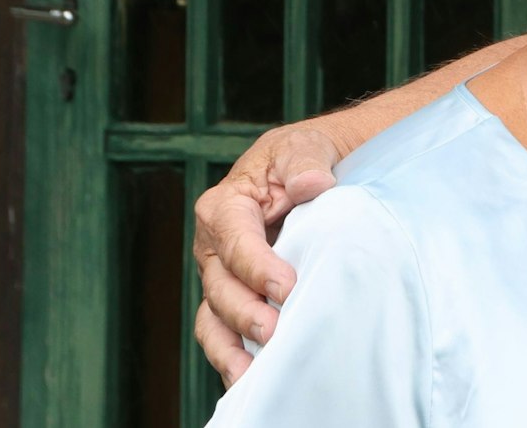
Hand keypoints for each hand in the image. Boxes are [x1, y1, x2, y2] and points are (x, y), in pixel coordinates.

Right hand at [192, 121, 341, 385]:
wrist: (310, 170)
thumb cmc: (302, 158)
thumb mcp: (304, 147)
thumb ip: (305, 163)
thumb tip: (312, 183)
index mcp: (225, 207)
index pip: (235, 241)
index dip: (257, 266)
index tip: (286, 286)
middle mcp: (215, 247)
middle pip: (221, 287)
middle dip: (246, 311)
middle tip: (276, 330)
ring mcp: (222, 277)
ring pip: (215, 318)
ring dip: (232, 346)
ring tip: (253, 372)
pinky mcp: (236, 298)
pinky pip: (224, 333)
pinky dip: (232, 357)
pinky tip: (251, 379)